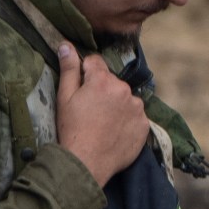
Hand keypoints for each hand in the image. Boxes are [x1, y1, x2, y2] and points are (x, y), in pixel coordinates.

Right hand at [54, 43, 150, 186]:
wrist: (86, 164)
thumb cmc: (71, 130)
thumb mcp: (64, 98)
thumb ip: (68, 69)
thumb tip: (66, 45)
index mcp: (102, 79)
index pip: (94, 62)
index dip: (85, 74)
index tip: (81, 91)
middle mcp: (123, 89)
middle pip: (112, 81)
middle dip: (102, 91)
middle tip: (90, 112)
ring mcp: (136, 108)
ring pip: (125, 98)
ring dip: (117, 106)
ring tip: (103, 124)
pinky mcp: (144, 125)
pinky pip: (136, 116)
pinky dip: (127, 121)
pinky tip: (114, 133)